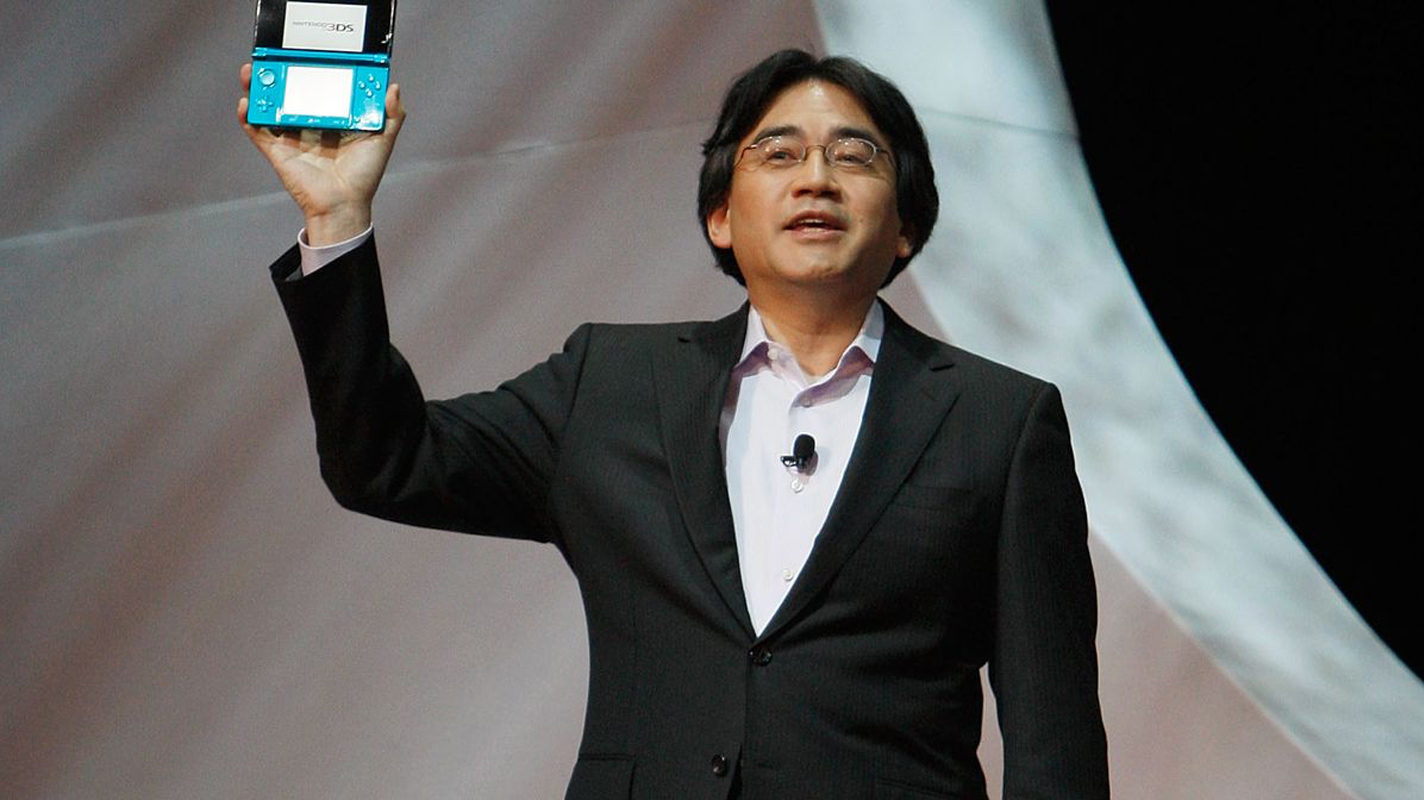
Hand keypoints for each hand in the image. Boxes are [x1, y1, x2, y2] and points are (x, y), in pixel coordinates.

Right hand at [237, 63, 406, 244]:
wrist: (345, 204)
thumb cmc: (364, 176)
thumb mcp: (382, 140)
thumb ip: (391, 115)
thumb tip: (393, 87)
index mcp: (331, 119)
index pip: (320, 89)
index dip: (311, 70)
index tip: (306, 52)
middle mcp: (309, 125)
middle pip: (290, 93)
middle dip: (279, 74)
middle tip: (274, 57)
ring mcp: (291, 137)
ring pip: (269, 107)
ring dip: (257, 89)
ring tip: (253, 72)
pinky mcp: (277, 151)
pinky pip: (257, 131)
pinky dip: (248, 117)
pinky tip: (245, 103)